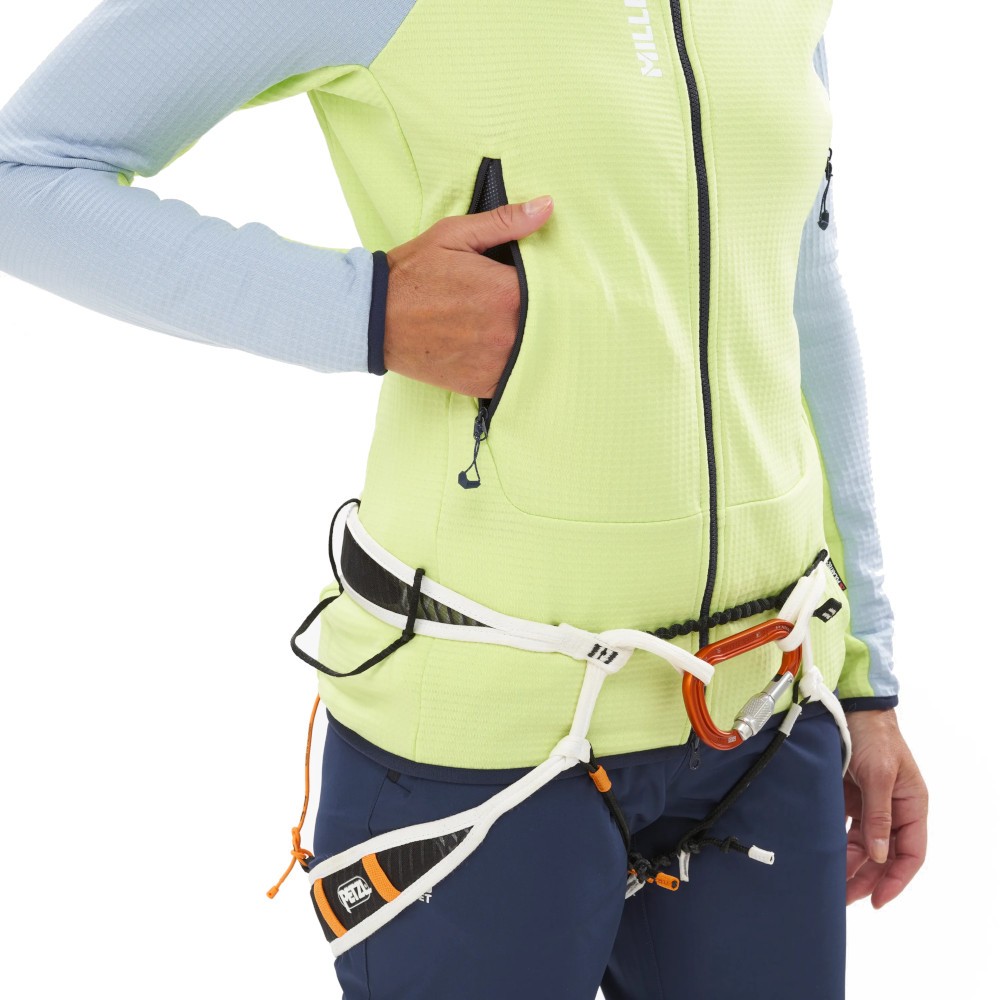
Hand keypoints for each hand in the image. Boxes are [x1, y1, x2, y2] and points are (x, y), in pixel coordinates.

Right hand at [382, 195, 553, 396]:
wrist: (373, 320)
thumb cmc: (412, 274)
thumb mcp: (454, 236)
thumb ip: (505, 222)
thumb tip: (547, 206)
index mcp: (505, 292)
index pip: (557, 289)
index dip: (558, 283)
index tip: (553, 279)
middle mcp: (506, 332)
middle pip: (551, 322)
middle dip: (549, 312)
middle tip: (535, 302)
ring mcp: (496, 362)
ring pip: (538, 352)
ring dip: (535, 340)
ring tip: (522, 326)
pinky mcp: (484, 385)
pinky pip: (518, 377)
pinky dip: (517, 364)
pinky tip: (506, 350)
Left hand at [843, 707, 927, 907]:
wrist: (850, 707)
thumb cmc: (875, 737)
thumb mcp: (880, 775)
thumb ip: (879, 815)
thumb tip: (880, 854)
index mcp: (912, 806)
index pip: (911, 854)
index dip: (897, 879)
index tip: (878, 900)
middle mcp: (893, 809)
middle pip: (885, 855)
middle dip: (867, 878)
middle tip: (845, 899)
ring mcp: (871, 804)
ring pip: (863, 845)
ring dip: (849, 864)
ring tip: (831, 884)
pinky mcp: (849, 797)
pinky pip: (845, 827)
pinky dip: (836, 843)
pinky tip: (823, 855)